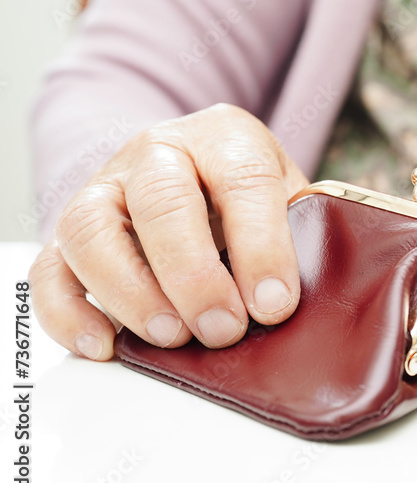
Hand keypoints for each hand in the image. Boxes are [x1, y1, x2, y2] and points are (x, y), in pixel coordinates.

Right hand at [29, 104, 309, 359]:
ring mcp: (106, 188)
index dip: (261, 246)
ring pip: (90, 228)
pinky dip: (69, 312)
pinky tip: (105, 345)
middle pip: (161, 199)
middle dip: (193, 273)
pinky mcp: (69, 232)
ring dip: (130, 291)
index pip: (243, 180)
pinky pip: (51, 268)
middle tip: (224, 329)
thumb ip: (299, 235)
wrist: (196, 172)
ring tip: (171, 337)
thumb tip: (292, 303)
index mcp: (225, 137)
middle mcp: (157, 152)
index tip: (275, 304)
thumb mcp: (288, 198)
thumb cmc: (250, 196)